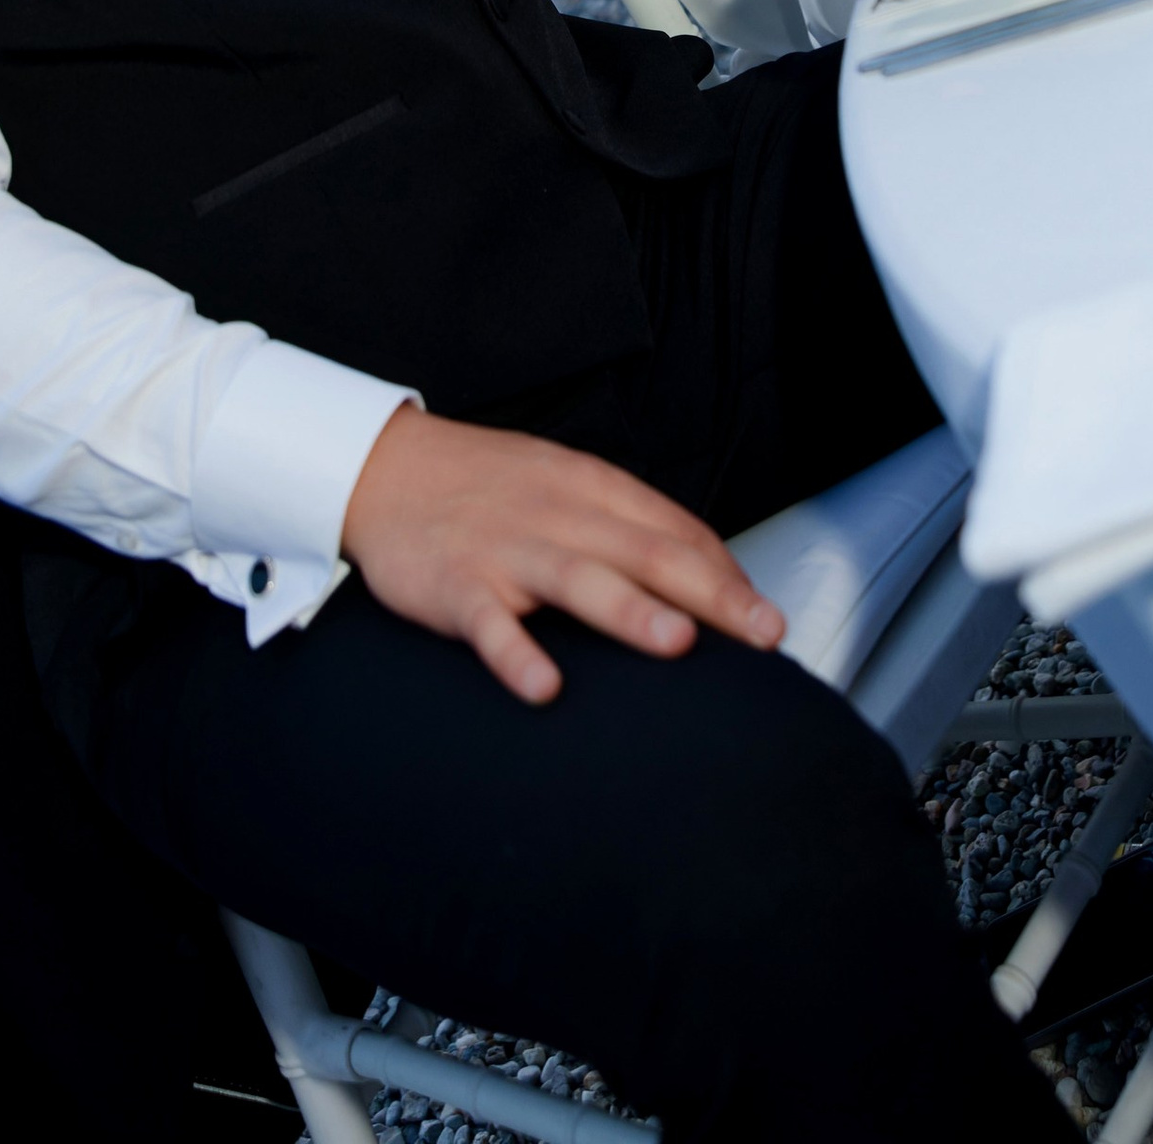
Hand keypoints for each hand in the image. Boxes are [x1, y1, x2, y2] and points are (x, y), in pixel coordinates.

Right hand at [340, 406, 786, 705]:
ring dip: (630, 610)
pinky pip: (488, 621)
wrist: (386, 466)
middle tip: (764, 632)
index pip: (674, 529)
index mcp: (591, 488)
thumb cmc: (492, 487)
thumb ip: (630, 526)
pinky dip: (515, 651)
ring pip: (577, 577)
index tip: (767, 618)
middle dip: (711, 594)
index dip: (726, 574)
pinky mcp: (454, 582)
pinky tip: (543, 685)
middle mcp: (558, 514)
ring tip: (679, 643)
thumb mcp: (567, 485)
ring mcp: (506, 549)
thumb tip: (710, 576)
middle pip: (646, 552)